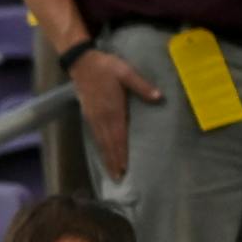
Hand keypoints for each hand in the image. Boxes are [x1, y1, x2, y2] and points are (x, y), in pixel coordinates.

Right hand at [69, 47, 161, 181]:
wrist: (83, 64)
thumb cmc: (107, 67)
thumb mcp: (126, 72)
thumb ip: (142, 86)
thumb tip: (159, 97)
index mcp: (113, 110)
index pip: (118, 136)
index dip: (121, 153)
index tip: (124, 168)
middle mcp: (102, 118)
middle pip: (109, 144)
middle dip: (114, 161)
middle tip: (118, 177)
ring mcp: (94, 118)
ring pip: (101, 142)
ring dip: (107, 157)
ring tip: (112, 171)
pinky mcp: (89, 116)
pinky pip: (96, 136)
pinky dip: (100, 148)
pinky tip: (104, 153)